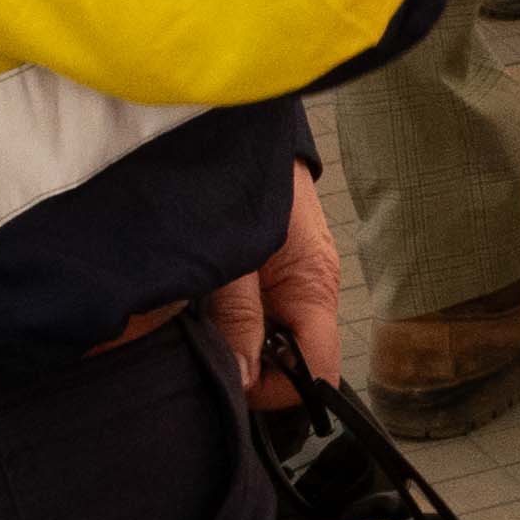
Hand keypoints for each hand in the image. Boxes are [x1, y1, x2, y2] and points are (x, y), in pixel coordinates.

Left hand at [208, 164, 351, 419]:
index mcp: (314, 290)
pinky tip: (200, 306)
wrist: (241, 130)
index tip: (239, 388)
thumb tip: (245, 377)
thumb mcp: (237, 255)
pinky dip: (229, 321)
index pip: (321, 369)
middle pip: (292, 359)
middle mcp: (309, 291)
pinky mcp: (268, 272)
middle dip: (253, 367)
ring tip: (198, 322)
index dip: (283, 389)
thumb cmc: (248, 183)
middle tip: (208, 350)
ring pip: (269, 338)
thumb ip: (240, 316)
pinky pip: (254, 315)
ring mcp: (289, 282)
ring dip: (236, 342)